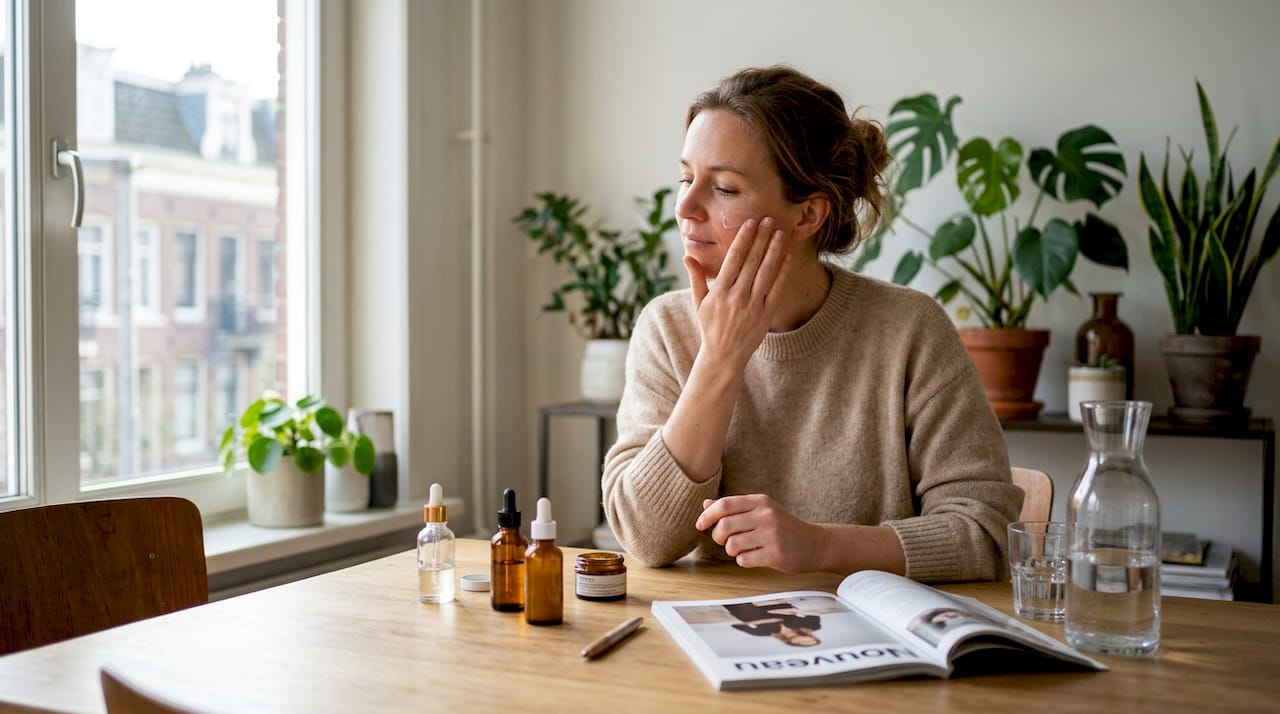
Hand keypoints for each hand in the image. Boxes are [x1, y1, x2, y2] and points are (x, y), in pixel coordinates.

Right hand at [684, 217, 792, 369]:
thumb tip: (687, 255)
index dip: (743, 239)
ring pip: (766, 272)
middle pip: (752, 261)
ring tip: (780, 232)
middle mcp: (737, 296)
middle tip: (769, 219)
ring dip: (774, 250)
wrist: (724, 356)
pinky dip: (783, 272)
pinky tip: (787, 257)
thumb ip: (696, 277)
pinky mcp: (766, 314)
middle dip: (761, 238)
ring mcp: (753, 305)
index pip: (734, 258)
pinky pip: (777, 289)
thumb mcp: (698, 302)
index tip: (750, 222)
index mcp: (720, 291)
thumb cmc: (710, 327)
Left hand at [695, 494, 823, 573]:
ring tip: (742, 549)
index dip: (707, 515)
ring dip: (731, 550)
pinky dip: (743, 560)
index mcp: (760, 501)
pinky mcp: (776, 554)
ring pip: (732, 544)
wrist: (814, 544)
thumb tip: (706, 504)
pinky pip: (744, 560)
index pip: (725, 504)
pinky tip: (753, 557)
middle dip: (717, 536)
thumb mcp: (761, 511)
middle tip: (722, 540)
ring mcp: (772, 535)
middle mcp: (766, 515)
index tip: (700, 525)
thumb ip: (734, 508)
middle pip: (725, 525)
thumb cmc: (782, 527)